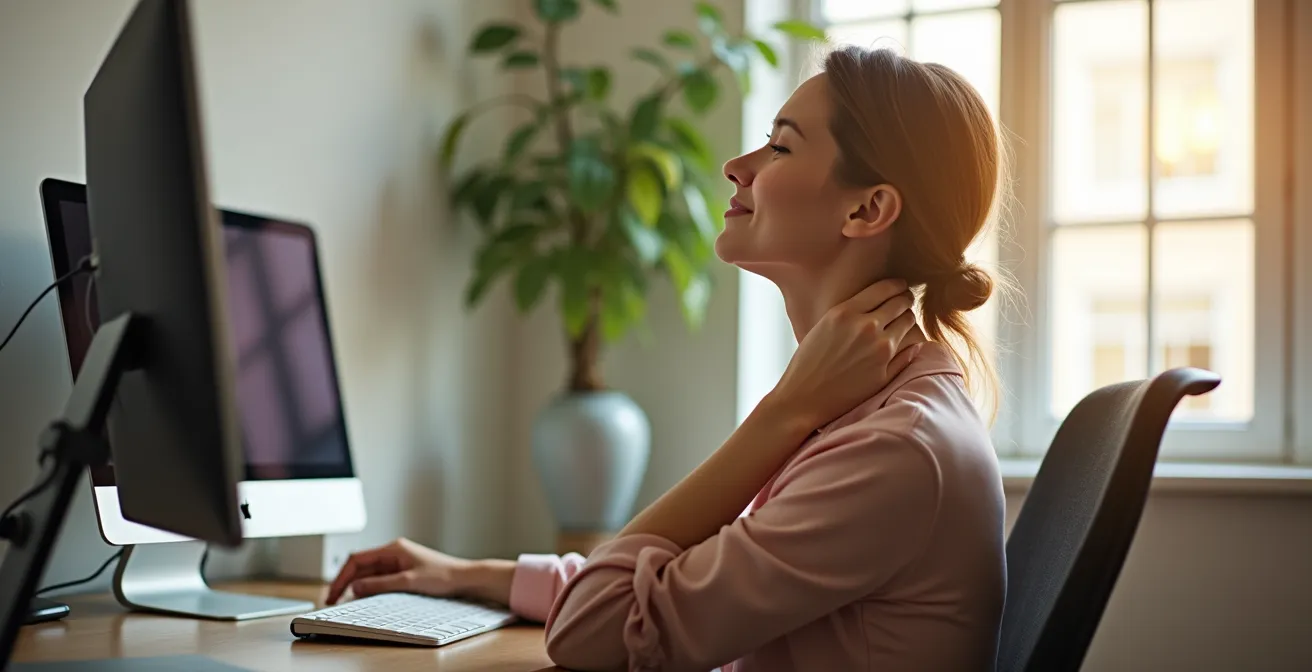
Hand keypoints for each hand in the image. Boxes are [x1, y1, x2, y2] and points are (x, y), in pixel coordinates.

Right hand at [325, 537, 514, 605]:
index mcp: (393, 548)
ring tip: (345, 601)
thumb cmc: (443, 575)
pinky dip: (369, 588)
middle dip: (345, 582)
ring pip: (369, 574)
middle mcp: (393, 553)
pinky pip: (379, 579)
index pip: (357, 559)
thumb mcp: (408, 581)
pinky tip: (364, 598)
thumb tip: (356, 587)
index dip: (342, 576)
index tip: (334, 592)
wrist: (464, 578)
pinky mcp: (402, 572)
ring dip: (356, 586)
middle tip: (333, 600)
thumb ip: (380, 584)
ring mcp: (397, 562)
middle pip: (360, 566)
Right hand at [769, 278, 922, 428]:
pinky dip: (909, 344)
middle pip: (901, 303)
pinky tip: (904, 344)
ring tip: (903, 322)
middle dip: (905, 300)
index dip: (897, 285)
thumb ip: (851, 312)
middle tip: (905, 302)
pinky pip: (910, 349)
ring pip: (909, 323)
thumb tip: (880, 302)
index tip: (900, 287)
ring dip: (907, 320)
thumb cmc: (808, 361)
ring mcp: (879, 352)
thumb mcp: (824, 325)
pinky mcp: (885, 373)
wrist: (802, 399)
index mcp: (846, 313)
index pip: (885, 288)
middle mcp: (866, 328)